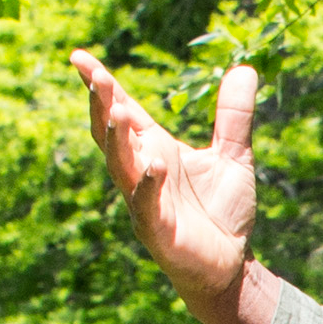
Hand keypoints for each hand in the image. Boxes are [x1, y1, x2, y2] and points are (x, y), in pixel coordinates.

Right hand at [75, 51, 279, 323]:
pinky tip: (153, 165)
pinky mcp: (158, 230)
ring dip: (117, 141)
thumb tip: (244, 68)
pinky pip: (146, 205)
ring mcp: (145, 201)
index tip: (78, 57)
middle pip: (112, 134)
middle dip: (102, 106)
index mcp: (154, 149)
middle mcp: (142, 172)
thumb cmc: (222, 213)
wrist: (231, 266)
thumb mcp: (234, 156)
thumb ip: (234, 116)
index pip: (122, 111)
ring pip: (121, 167)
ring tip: (116, 112)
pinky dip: (148, 185)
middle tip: (95, 78)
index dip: (101, 84)